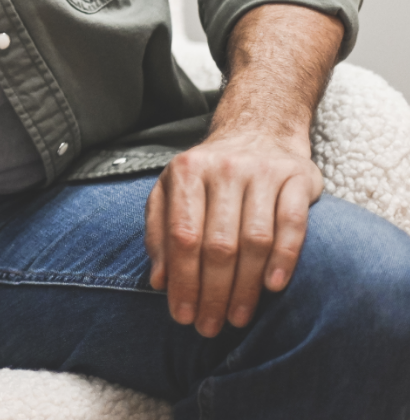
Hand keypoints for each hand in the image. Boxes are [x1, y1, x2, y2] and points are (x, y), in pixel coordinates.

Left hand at [145, 130, 322, 336]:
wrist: (258, 130)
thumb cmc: (209, 173)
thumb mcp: (172, 190)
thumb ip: (160, 230)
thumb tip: (159, 280)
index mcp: (187, 170)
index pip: (184, 235)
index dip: (183, 280)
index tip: (183, 316)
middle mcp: (224, 168)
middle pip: (219, 244)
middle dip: (213, 293)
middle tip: (210, 327)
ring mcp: (262, 171)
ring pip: (254, 239)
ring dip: (246, 287)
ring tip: (238, 317)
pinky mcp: (296, 177)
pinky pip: (292, 223)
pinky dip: (285, 258)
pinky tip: (274, 287)